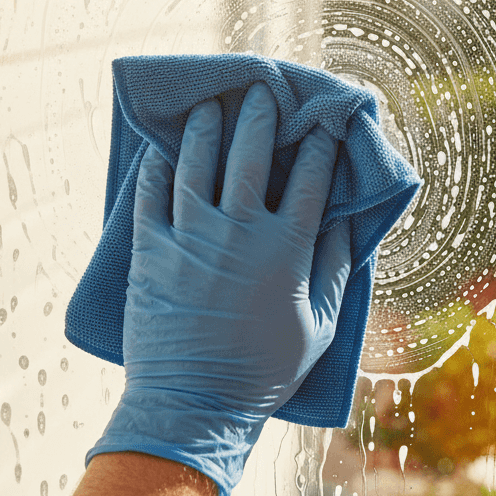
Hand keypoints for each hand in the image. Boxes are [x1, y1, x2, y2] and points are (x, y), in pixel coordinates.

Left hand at [88, 82, 350, 495]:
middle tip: (262, 89)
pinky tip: (164, 146)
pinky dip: (157, 165)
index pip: (309, 177)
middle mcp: (239, 231)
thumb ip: (334, 267)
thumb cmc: (266, 370)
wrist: (194, 405)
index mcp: (286, 247)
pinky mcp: (152, 251)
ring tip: (211, 104)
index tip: (323, 120)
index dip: (319, 142)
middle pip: (250, 154)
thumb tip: (344, 220)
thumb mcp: (321, 324)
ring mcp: (191, 237)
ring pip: (197, 162)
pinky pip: (151, 194)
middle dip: (260, 114)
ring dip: (206, 126)